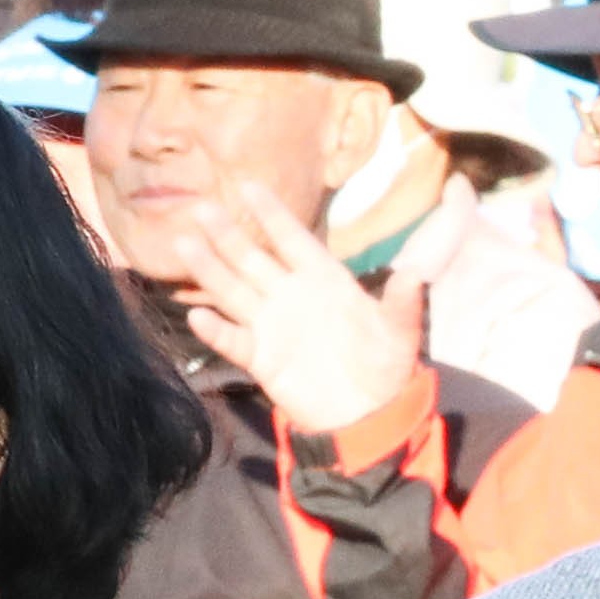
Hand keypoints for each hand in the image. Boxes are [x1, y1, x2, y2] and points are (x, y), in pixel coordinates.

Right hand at [148, 177, 421, 436]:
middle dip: (227, 233)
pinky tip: (197, 315)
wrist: (367, 413)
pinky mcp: (262, 358)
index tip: (246, 185)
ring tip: (183, 244)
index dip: (270, 213)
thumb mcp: (399, 334)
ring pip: (233, 290)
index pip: (291, 238)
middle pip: (252, 257)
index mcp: (323, 279)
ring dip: (208, 269)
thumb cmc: (385, 366)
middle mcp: (291, 295)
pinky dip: (216, 329)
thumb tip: (416, 273)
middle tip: (199, 207)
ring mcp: (272, 325)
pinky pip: (234, 339)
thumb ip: (403, 304)